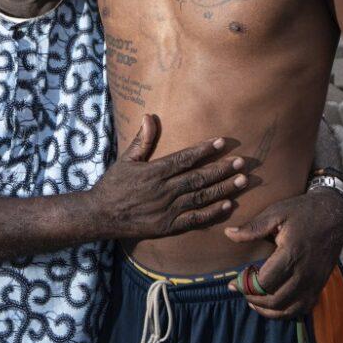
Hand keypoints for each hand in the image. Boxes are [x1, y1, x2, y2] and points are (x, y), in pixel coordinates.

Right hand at [87, 114, 249, 239]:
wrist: (100, 216)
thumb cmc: (113, 185)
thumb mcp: (125, 160)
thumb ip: (142, 140)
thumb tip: (148, 116)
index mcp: (154, 172)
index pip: (185, 158)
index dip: (205, 150)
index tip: (222, 142)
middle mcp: (164, 191)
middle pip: (199, 178)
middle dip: (222, 169)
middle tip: (242, 162)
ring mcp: (167, 210)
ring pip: (201, 197)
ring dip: (224, 189)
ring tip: (242, 180)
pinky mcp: (168, 226)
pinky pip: (195, 220)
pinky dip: (213, 213)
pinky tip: (229, 205)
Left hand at [224, 187, 342, 318]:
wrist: (334, 214)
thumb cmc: (302, 211)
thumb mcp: (276, 212)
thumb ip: (252, 227)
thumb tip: (228, 234)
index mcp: (292, 254)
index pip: (265, 282)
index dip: (245, 285)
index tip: (233, 281)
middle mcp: (305, 273)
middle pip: (275, 300)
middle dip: (253, 299)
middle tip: (240, 289)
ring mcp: (314, 282)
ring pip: (288, 309)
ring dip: (267, 310)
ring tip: (252, 300)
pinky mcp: (319, 285)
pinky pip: (302, 309)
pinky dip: (285, 312)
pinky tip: (272, 304)